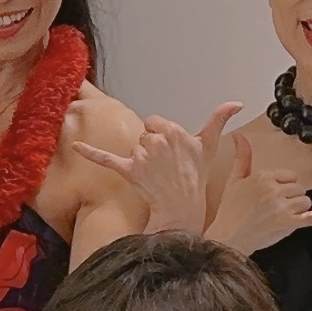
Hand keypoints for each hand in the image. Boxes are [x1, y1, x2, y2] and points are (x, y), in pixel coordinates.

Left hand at [73, 103, 237, 235]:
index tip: (171, 152)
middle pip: (144, 134)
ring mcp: (142, 156)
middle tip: (164, 167)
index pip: (156, 123)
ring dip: (140, 160)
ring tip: (154, 176)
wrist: (184, 208)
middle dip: (151, 148)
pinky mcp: (128, 171)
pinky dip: (90, 153)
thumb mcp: (209, 146)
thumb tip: (236, 102)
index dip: (162, 136)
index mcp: (174, 131)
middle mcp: (157, 141)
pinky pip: (106, 158)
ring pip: (133, 148)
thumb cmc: (196, 177)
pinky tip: (75, 146)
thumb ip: (219, 119)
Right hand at [202, 131, 311, 254]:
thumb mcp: (234, 180)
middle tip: (272, 211)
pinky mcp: (289, 223)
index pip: (289, 176)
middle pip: (299, 189)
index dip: (283, 188)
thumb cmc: (228, 212)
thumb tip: (239, 135)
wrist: (226, 239)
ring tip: (278, 219)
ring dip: (297, 211)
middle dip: (290, 200)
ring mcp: (283, 207)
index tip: (271, 198)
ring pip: (305, 202)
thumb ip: (242, 157)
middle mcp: (275, 189)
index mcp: (264, 176)